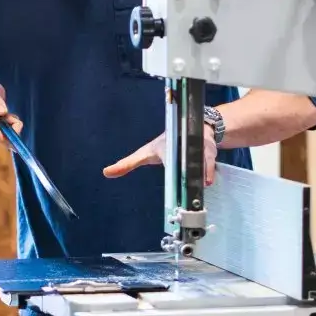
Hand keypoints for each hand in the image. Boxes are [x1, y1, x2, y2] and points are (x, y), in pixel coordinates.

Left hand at [102, 125, 218, 185]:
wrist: (194, 129)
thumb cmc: (167, 144)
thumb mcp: (146, 153)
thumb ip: (128, 164)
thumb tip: (106, 172)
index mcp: (162, 146)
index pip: (161, 153)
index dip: (164, 158)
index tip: (164, 164)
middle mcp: (178, 145)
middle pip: (181, 159)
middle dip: (183, 171)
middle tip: (181, 186)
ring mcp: (194, 147)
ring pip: (197, 159)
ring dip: (199, 171)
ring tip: (198, 186)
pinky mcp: (208, 151)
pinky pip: (210, 163)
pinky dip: (209, 173)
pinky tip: (207, 183)